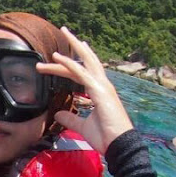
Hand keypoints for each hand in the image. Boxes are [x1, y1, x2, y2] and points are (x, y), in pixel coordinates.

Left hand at [36, 27, 133, 153]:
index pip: (81, 71)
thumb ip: (71, 118)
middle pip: (86, 60)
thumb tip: (58, 114)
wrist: (118, 146)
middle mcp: (102, 84)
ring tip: (61, 35)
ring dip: (71, 49)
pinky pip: (81, 74)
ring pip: (85, 61)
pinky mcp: (99, 91)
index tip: (57, 55)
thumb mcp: (82, 126)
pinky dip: (69, 64)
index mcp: (99, 90)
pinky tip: (56, 58)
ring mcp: (102, 86)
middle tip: (64, 30)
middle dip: (75, 45)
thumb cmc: (105, 136)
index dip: (69, 63)